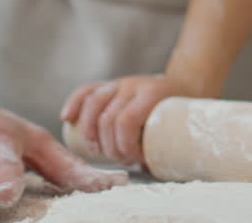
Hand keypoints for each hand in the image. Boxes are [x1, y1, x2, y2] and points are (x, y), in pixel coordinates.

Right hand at [61, 75, 204, 166]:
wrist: (185, 84)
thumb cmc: (180, 114)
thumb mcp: (177, 126)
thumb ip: (162, 146)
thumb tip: (145, 169)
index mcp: (151, 94)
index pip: (126, 121)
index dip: (125, 146)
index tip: (136, 160)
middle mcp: (133, 85)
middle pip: (107, 118)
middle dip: (110, 147)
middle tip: (121, 160)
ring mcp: (120, 83)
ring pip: (92, 104)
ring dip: (90, 133)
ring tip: (98, 151)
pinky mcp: (110, 84)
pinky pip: (86, 90)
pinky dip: (74, 103)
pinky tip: (66, 118)